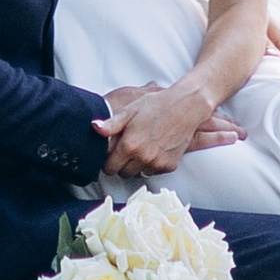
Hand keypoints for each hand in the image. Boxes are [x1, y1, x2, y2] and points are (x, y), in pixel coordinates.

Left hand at [98, 79, 242, 176]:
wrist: (185, 107)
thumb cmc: (156, 106)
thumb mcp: (130, 110)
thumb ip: (111, 123)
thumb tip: (94, 127)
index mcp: (129, 145)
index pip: (110, 167)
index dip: (107, 162)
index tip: (109, 157)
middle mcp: (142, 158)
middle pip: (123, 174)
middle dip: (121, 165)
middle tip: (124, 151)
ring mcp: (157, 163)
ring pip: (138, 174)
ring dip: (136, 166)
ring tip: (139, 149)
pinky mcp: (169, 166)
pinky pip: (154, 172)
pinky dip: (151, 165)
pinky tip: (153, 150)